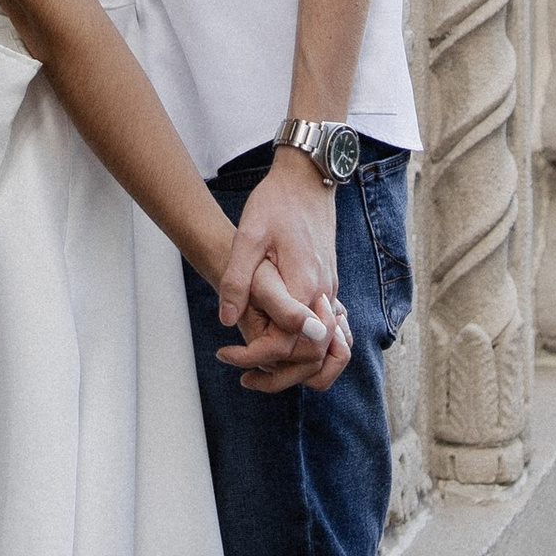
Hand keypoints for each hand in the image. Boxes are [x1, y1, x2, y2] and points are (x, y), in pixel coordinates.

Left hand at [216, 158, 351, 394]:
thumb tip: (227, 320)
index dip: (254, 357)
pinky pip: (329, 332)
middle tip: (243, 375)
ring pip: (327, 350)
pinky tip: (280, 347)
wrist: (307, 179)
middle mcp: (324, 295)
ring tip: (263, 370)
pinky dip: (309, 350)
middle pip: (312, 358)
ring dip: (298, 368)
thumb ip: (238, 279)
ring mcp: (330, 292)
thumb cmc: (276, 203)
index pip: (286, 345)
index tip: (225, 355)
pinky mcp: (329, 287)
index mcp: (304, 286)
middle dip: (278, 376)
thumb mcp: (248, 235)